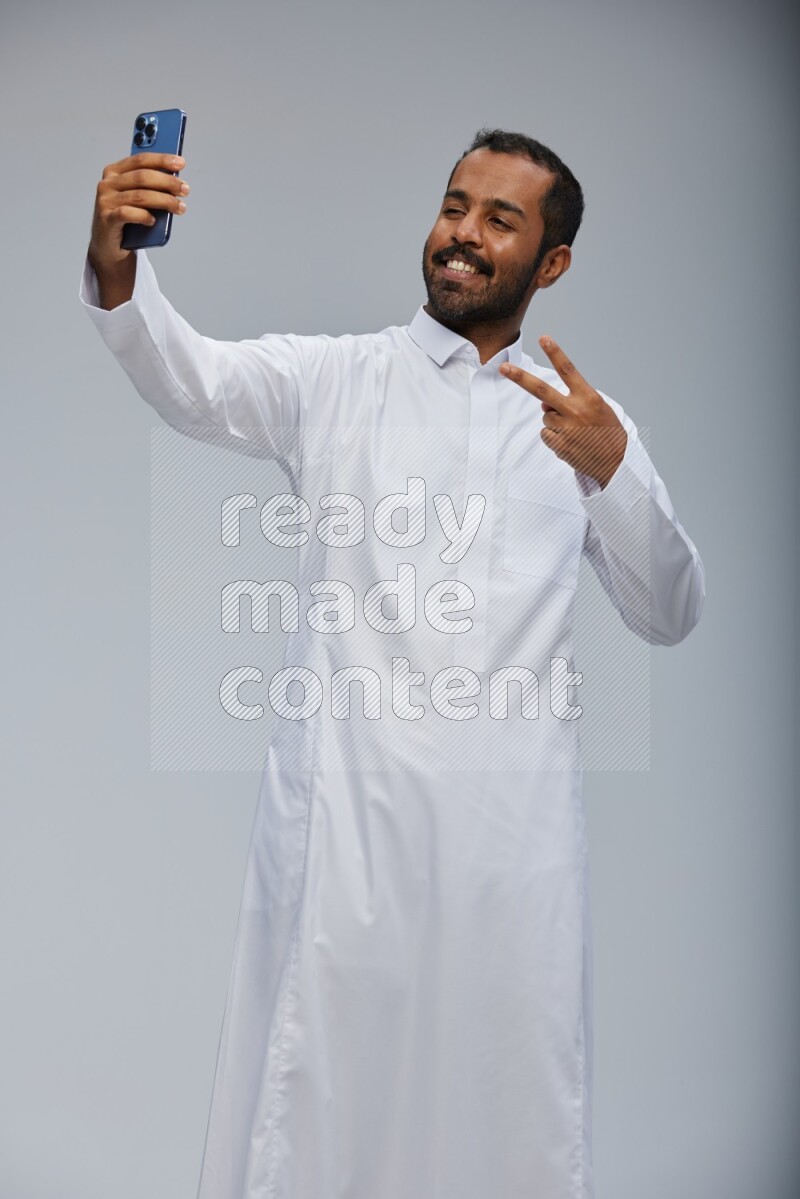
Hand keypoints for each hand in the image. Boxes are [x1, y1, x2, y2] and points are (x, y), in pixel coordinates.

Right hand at [88, 151, 188, 275]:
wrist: (109, 246)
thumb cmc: (127, 219)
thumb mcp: (137, 199)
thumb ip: (149, 188)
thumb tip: (175, 182)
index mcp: (114, 172)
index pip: (140, 160)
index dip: (162, 160)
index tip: (180, 163)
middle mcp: (107, 184)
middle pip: (142, 177)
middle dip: (167, 182)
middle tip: (185, 189)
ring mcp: (105, 201)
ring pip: (139, 196)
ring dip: (164, 201)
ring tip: (180, 207)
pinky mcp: (106, 219)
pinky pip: (127, 214)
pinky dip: (144, 216)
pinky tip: (154, 221)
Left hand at [500, 336, 626, 488]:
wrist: (616, 461)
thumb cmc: (606, 431)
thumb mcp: (595, 408)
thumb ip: (570, 400)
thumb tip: (543, 405)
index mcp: (588, 397)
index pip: (568, 370)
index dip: (555, 353)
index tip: (544, 339)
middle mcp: (575, 410)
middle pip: (541, 390)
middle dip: (520, 378)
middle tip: (503, 368)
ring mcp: (566, 428)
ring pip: (546, 417)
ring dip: (555, 422)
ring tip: (575, 431)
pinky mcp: (560, 445)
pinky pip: (545, 435)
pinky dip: (554, 437)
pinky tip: (571, 442)